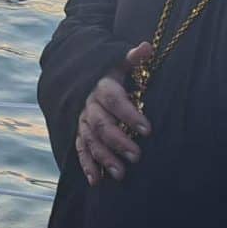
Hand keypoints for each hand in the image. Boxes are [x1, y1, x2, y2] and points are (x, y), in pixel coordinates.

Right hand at [75, 41, 153, 185]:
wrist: (82, 78)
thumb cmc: (111, 73)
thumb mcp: (120, 63)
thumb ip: (134, 57)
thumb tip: (148, 46)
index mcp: (102, 86)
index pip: (115, 100)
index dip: (130, 115)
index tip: (148, 130)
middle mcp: (89, 104)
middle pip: (101, 124)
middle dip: (119, 141)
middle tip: (137, 156)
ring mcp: (81, 120)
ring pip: (90, 140)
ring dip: (104, 158)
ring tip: (121, 174)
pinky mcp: (78, 133)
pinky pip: (80, 149)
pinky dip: (87, 165)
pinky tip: (97, 181)